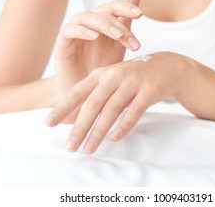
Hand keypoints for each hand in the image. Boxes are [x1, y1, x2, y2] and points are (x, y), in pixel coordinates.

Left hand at [44, 52, 190, 153]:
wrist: (167, 66)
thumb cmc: (134, 77)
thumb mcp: (112, 80)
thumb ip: (95, 96)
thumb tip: (72, 118)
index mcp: (101, 74)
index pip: (77, 92)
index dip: (62, 108)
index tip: (47, 124)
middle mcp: (114, 76)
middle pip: (92, 104)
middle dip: (79, 127)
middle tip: (70, 146)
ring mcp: (132, 82)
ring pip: (112, 109)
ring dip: (99, 131)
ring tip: (89, 149)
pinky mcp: (149, 90)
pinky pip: (134, 110)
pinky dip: (124, 125)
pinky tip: (115, 138)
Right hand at [53, 0, 142, 120]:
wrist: (87, 93)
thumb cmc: (103, 68)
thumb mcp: (119, 45)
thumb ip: (126, 21)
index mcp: (102, 20)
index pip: (114, 6)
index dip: (127, 6)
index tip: (141, 14)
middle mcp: (88, 22)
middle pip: (103, 11)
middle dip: (120, 25)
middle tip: (133, 40)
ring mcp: (74, 30)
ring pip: (87, 17)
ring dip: (105, 25)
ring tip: (118, 36)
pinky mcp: (62, 42)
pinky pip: (69, 30)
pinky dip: (82, 31)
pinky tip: (94, 36)